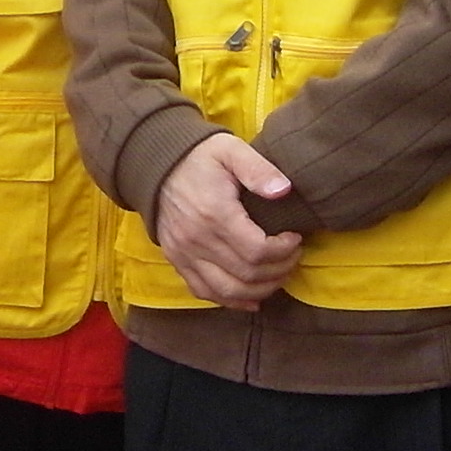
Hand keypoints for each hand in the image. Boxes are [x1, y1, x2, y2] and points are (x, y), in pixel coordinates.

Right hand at [151, 131, 303, 308]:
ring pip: (228, 291)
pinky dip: (231, 300)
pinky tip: (252, 297)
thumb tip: (284, 191)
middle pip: (248, 275)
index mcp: (215, 213)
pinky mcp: (177, 261)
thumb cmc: (199, 157)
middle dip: (279, 270)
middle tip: (292, 256)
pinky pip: (205, 292)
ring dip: (260, 290)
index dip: (284, 251)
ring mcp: (185, 254)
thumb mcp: (230, 150)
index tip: (295, 238)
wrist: (155, 164)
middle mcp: (198, 240)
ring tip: (278, 275)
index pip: (258, 251)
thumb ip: (258, 169)